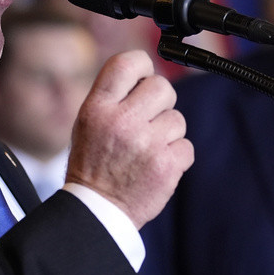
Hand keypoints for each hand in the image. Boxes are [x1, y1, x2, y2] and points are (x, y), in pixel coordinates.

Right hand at [66, 50, 192, 227]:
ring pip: (177, 119)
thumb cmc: (93, 164)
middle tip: (148, 120)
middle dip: (160, 102)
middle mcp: (121, 122)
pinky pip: (186, 146)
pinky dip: (176, 157)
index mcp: (97, 109)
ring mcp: (146, 144)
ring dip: (167, 134)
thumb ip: (114, 97)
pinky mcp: (166, 166)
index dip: (142, 66)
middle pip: (161, 87)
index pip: (127, 63)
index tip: (143, 78)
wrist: (97, 211)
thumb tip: (146, 75)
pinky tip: (156, 166)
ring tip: (147, 150)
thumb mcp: (87, 123)